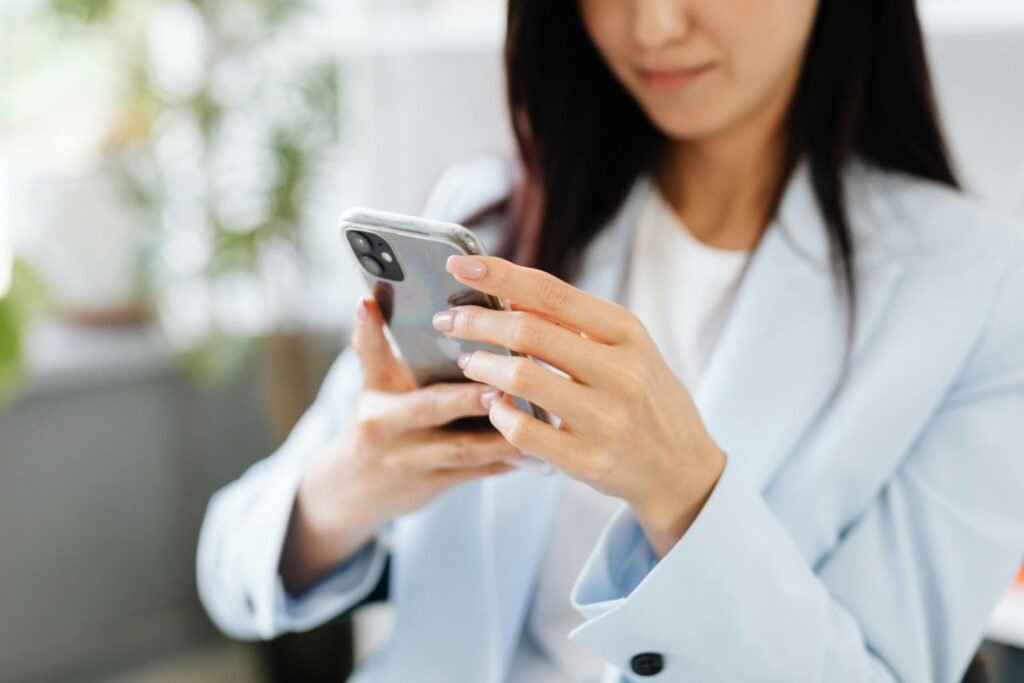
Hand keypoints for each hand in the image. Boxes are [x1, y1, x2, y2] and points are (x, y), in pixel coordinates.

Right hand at [279, 297, 520, 593]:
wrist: (352, 489)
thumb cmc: (376, 420)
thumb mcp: (371, 384)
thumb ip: (376, 344)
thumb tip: (370, 299)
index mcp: (375, 393)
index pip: (374, 357)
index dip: (373, 331)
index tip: (401, 320)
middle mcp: (386, 427)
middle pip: (429, 408)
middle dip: (468, 399)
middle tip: (503, 386)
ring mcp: (409, 462)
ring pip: (461, 450)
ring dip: (501, 436)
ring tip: (536, 419)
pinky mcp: (430, 486)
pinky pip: (474, 473)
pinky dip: (504, 462)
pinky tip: (536, 452)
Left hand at [433, 254, 726, 557]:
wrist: (683, 468)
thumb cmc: (646, 398)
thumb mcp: (626, 349)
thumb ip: (575, 324)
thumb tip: (510, 295)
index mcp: (627, 333)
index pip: (551, 292)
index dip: (499, 274)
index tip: (459, 263)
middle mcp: (620, 372)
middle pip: (528, 330)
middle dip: (476, 321)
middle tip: (448, 320)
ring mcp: (605, 418)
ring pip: (521, 377)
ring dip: (482, 365)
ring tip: (469, 362)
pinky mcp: (588, 460)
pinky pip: (524, 430)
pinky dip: (499, 412)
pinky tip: (495, 405)